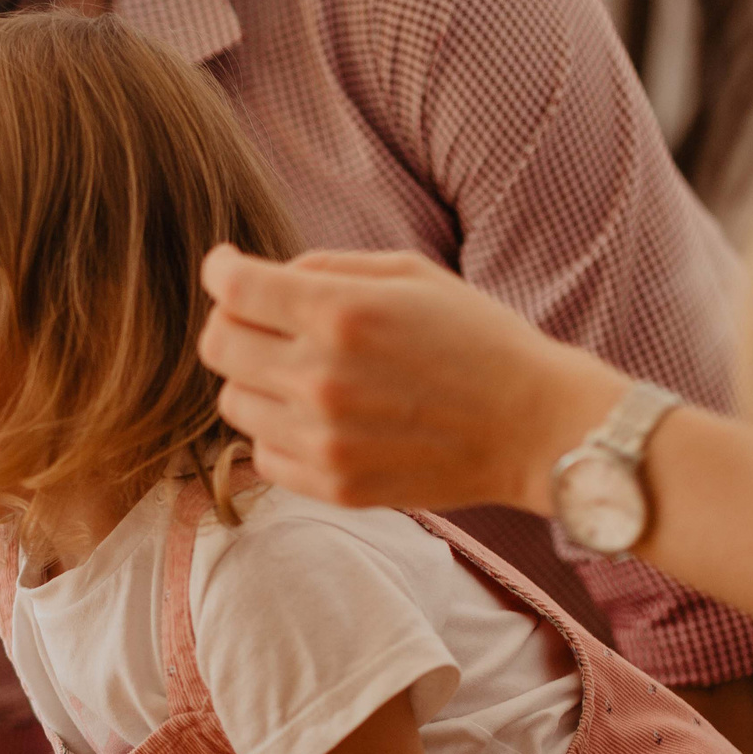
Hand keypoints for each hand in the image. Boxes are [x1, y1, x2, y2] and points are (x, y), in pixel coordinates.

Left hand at [197, 245, 624, 512]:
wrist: (535, 427)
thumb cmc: (478, 340)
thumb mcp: (411, 274)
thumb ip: (328, 268)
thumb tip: (260, 276)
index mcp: (341, 314)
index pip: (233, 288)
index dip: (222, 270)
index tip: (229, 268)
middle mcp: (321, 377)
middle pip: (218, 345)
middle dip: (233, 323)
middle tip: (264, 321)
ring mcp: (324, 439)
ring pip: (233, 402)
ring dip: (256, 381)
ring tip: (303, 373)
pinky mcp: (333, 485)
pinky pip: (263, 454)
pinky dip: (278, 432)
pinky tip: (319, 418)